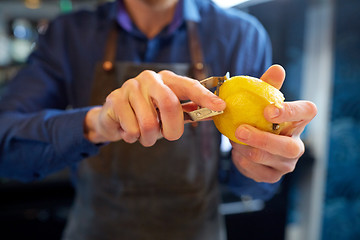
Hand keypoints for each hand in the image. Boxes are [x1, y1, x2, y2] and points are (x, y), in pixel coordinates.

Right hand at [84, 70, 225, 145]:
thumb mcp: (169, 113)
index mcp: (167, 79)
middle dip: (172, 129)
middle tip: (168, 136)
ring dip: (149, 138)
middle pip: (170, 105)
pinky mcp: (115, 99)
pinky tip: (129, 129)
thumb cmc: (146, 114)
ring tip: (144, 134)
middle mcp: (150, 79)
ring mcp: (131, 87)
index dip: (205, 97)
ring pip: (149, 124)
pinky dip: (133, 137)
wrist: (113, 116)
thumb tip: (217, 112)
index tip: (221, 106)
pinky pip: (132, 129)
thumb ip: (190, 111)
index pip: (189, 86)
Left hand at [230, 65, 316, 182]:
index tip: (268, 110)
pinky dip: (243, 161)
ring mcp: (286, 163)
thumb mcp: (261, 99)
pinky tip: (237, 151)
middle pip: (288, 147)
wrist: (249, 140)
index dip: (291, 111)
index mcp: (299, 121)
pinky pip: (257, 171)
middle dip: (263, 139)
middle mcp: (297, 145)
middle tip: (241, 130)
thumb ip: (268, 85)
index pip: (307, 112)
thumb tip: (277, 68)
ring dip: (246, 149)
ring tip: (233, 137)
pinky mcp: (272, 176)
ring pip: (268, 160)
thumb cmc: (258, 116)